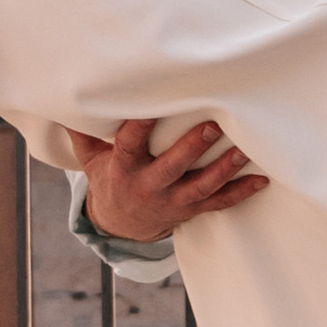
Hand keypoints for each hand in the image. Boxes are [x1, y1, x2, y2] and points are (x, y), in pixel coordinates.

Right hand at [69, 116, 267, 241]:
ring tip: (243, 150)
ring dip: (224, 169)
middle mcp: (148, 187)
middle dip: (191, 148)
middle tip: (212, 125)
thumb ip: (83, 133)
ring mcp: (173, 201)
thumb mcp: (91, 160)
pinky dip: (241, 192)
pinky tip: (261, 180)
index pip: (129, 145)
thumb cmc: (109, 181)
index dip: (139, 125)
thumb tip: (65, 99)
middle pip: (171, 168)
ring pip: (201, 186)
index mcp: (123, 170)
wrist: (120, 227)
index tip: (152, 104)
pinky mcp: (191, 210)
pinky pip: (219, 203)